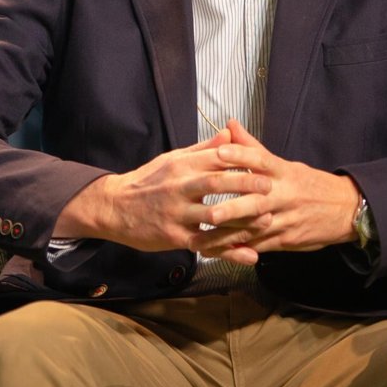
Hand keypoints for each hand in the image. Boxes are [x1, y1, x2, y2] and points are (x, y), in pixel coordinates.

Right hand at [53, 126, 272, 252]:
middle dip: (247, 185)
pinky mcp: (174, 236)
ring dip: (242, 220)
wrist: (115, 207)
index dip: (242, 160)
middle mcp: (180, 187)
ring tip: (267, 220)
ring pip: (214, 217)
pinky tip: (248, 255)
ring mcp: (177, 213)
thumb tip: (230, 132)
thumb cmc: (148, 181)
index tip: (265, 163)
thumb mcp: (173, 159)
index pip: (216, 158)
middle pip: (218, 184)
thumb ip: (203, 149)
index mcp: (182, 165)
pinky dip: (229, 251)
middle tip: (271, 188)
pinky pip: (206, 244)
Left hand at [193, 119, 360, 265]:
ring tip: (200, 240)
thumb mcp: (286, 165)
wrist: (346, 209)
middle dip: (232, 209)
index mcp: (284, 172)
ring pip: (254, 229)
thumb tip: (229, 124)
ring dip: (226, 237)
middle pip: (256, 202)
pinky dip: (239, 250)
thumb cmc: (310, 184)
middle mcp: (284, 195)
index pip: (261, 160)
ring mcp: (286, 220)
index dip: (241, 155)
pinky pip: (259, 246)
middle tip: (208, 212)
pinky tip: (219, 253)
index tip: (219, 153)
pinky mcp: (287, 240)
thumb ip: (253, 148)